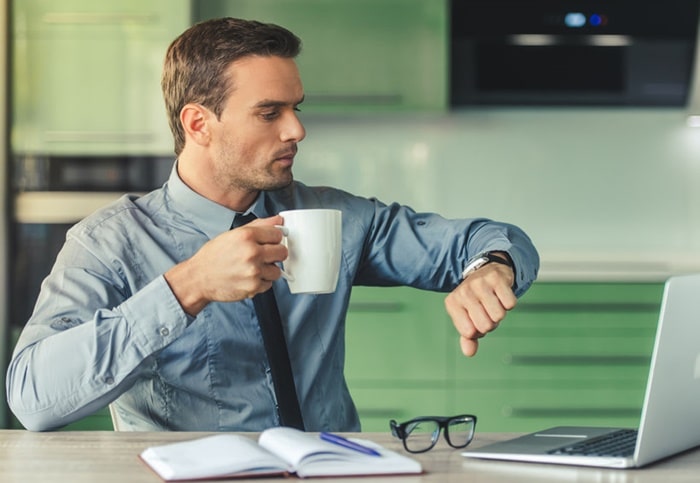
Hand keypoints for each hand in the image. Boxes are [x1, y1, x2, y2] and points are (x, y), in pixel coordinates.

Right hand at [164, 215, 287, 314]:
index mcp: (247, 235)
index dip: (274, 238)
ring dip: (268, 270)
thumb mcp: (233, 234)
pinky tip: (248, 277)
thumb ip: (259, 225)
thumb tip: (279, 220)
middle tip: (263, 256)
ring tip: (253, 268)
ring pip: (277, 270)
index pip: (278, 234)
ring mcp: (253, 271)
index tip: (269, 242)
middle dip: (275, 254)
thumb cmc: (213, 256)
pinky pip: (269, 284)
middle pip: (282, 252)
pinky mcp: (253, 286)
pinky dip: (261, 282)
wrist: (199, 278)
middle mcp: (252, 252)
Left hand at [444, 257, 516, 356]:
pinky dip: (509, 303)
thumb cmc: (475, 301)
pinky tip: (501, 294)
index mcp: (453, 304)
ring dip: (500, 313)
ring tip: (493, 302)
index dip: (478, 330)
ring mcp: (480, 284)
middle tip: (487, 310)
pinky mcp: (497, 278)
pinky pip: (510, 304)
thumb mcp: (467, 318)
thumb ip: (468, 338)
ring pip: (499, 316)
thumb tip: (469, 353)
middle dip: (490, 322)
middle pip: (486, 326)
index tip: (476, 319)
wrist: (485, 271)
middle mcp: (464, 292)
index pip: (470, 332)